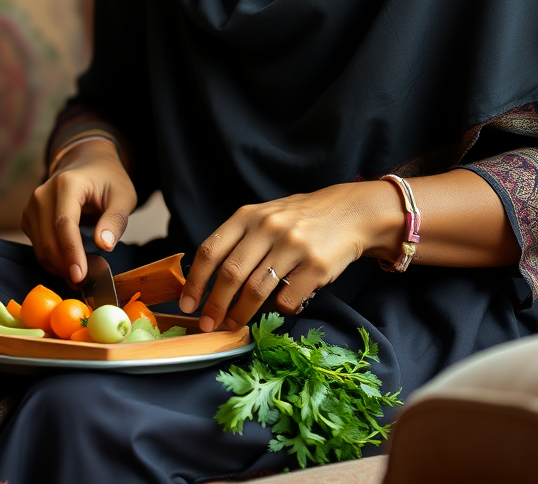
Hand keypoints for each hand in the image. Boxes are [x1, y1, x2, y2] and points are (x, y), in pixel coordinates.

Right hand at [21, 137, 136, 284]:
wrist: (88, 164)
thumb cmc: (108, 180)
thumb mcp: (123, 195)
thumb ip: (115, 219)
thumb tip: (104, 245)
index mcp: (67, 184)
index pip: (64, 224)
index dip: (71, 253)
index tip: (81, 276)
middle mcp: (43, 193)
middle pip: (49, 240)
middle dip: (66, 266)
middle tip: (86, 283)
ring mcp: (32, 205)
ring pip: (40, 248)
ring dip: (59, 267)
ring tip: (81, 275)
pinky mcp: (29, 217)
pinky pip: (37, 246)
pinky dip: (52, 260)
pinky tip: (70, 263)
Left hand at [178, 181, 402, 331]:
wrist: (350, 212)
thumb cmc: (300, 219)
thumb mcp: (265, 217)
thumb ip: (239, 240)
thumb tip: (206, 281)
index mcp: (248, 216)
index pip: (211, 250)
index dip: (195, 281)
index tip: (187, 305)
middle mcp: (268, 227)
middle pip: (231, 275)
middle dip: (215, 305)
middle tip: (208, 325)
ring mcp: (293, 246)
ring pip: (256, 291)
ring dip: (241, 314)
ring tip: (233, 325)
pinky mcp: (316, 266)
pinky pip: (287, 299)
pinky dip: (278, 310)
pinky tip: (278, 308)